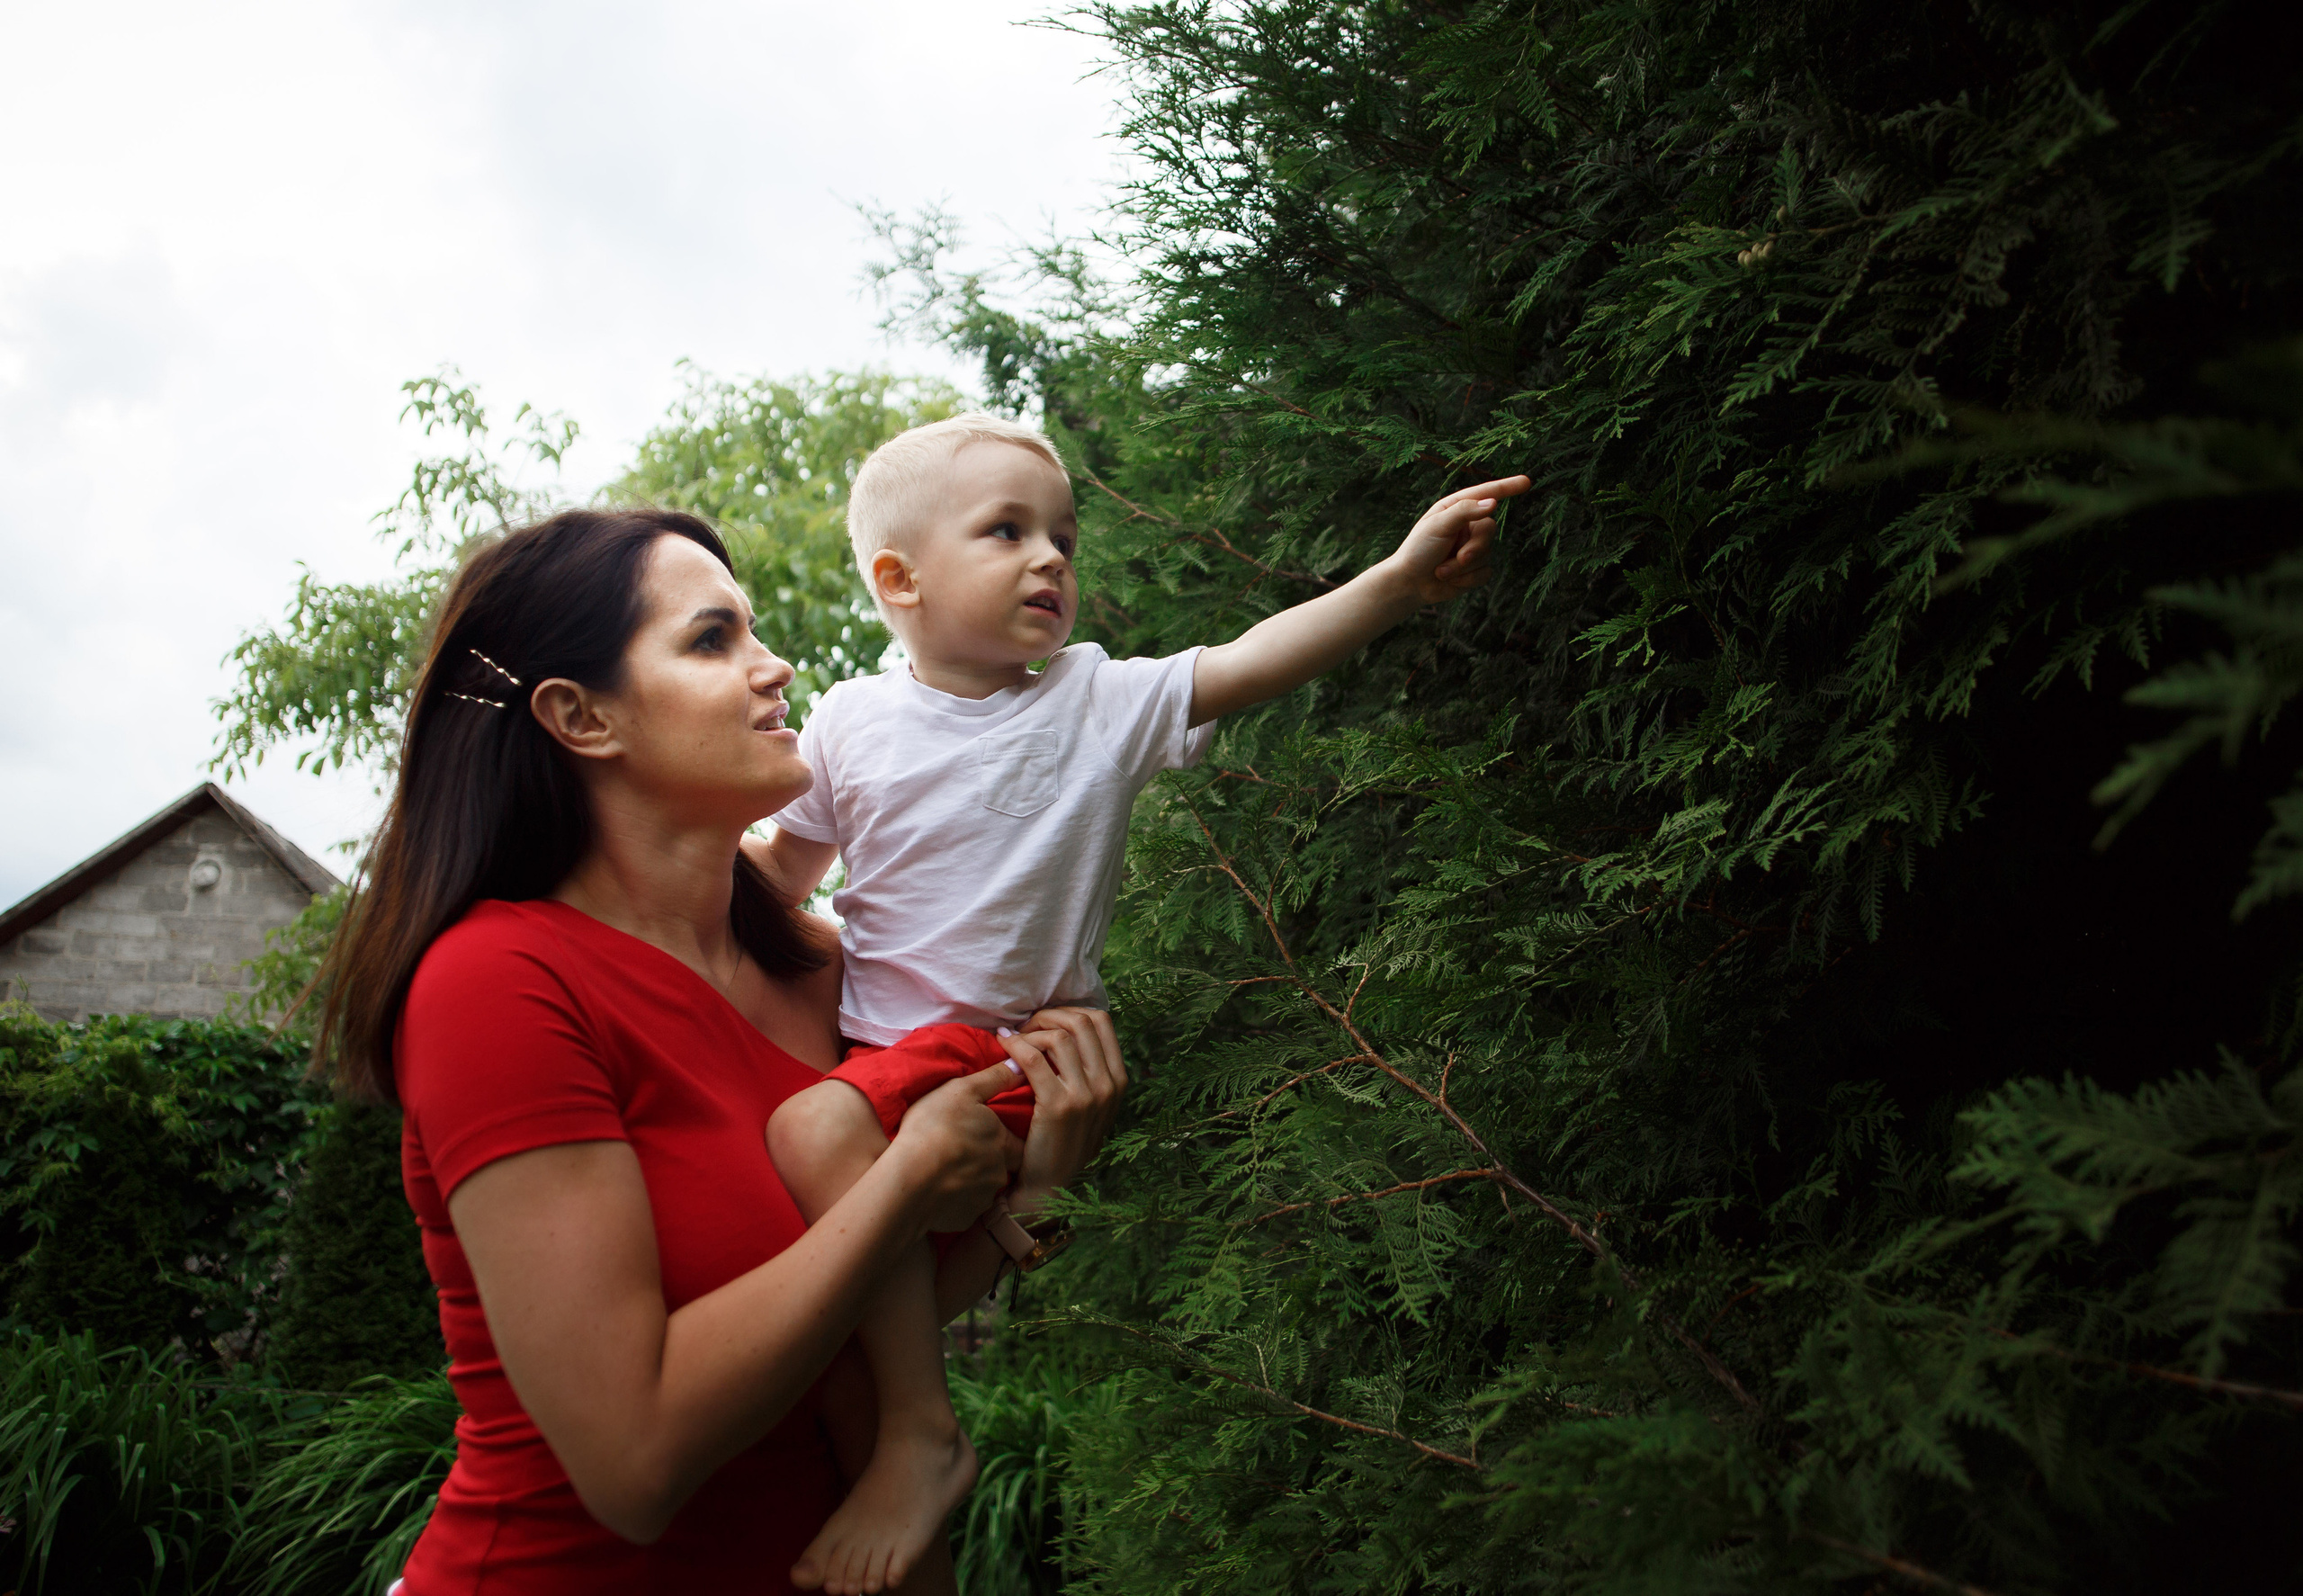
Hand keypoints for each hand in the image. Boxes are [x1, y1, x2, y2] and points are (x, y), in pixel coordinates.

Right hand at [889, 1064, 1023, 1231]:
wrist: (909, 1180)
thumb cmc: (933, 1129)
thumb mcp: (961, 1092)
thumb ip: (994, 1079)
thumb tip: (1019, 1065)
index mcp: (1002, 1143)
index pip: (1018, 1142)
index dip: (1005, 1139)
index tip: (990, 1136)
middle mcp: (999, 1173)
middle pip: (1002, 1167)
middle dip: (988, 1162)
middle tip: (965, 1154)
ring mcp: (983, 1198)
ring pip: (983, 1188)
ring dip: (969, 1181)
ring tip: (945, 1171)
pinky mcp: (965, 1218)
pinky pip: (964, 1208)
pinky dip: (954, 1201)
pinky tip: (936, 1192)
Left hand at [998, 1007, 1128, 1213]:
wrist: (1049, 1185)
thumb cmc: (1062, 1139)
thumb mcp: (1090, 1103)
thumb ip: (1087, 1069)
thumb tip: (1065, 1025)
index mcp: (1118, 1079)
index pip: (1101, 1020)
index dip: (1069, 1012)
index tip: (1046, 1023)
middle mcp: (1108, 1085)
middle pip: (1081, 1021)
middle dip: (1048, 1016)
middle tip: (1026, 1027)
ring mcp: (1087, 1096)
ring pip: (1058, 1037)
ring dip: (1030, 1031)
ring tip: (1013, 1040)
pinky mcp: (1059, 1106)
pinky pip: (1034, 1058)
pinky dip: (1015, 1046)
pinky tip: (1003, 1047)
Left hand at [1383, 475, 1529, 604]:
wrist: (1409, 584)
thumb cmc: (1418, 550)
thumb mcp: (1438, 525)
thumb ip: (1464, 511)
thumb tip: (1492, 503)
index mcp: (1456, 509)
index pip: (1486, 494)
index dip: (1507, 487)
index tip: (1527, 482)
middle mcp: (1467, 526)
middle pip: (1489, 529)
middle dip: (1473, 547)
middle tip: (1457, 558)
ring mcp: (1472, 547)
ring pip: (1487, 554)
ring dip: (1463, 567)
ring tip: (1441, 571)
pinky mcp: (1475, 569)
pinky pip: (1485, 573)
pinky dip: (1466, 580)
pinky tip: (1449, 581)